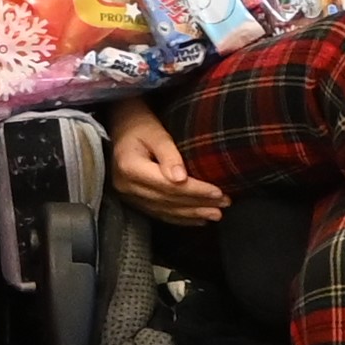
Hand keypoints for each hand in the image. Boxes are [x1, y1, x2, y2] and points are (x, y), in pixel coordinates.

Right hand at [102, 101, 225, 225]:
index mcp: (130, 167)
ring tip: (215, 215)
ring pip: (165, 210)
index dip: (195, 190)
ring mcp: (128, 196)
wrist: (120, 127)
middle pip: (168, 200)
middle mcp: (126, 186)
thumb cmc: (140, 124)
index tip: (218, 192)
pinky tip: (197, 220)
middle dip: (198, 204)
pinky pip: (159, 213)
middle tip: (224, 205)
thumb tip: (181, 179)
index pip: (168, 185)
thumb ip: (168, 154)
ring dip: (192, 214)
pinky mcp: (133, 200)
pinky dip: (180, 218)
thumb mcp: (155, 132)